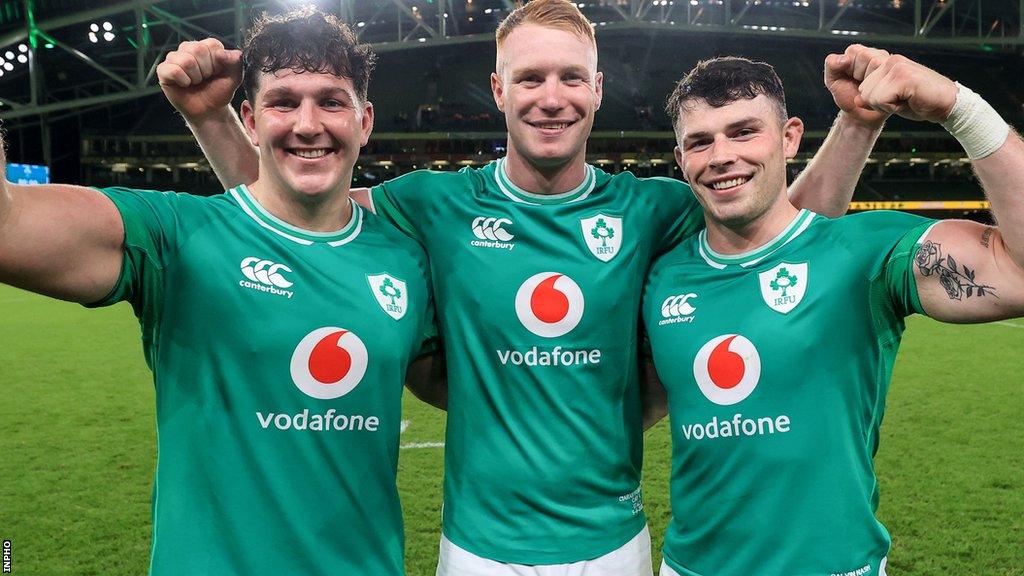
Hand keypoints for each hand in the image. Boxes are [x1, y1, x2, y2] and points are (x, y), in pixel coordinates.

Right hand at [157, 38, 242, 122]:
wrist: (208, 110)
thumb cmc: (219, 92)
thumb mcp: (234, 78)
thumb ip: (235, 62)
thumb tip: (226, 52)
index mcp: (205, 46)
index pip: (212, 44)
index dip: (217, 63)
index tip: (217, 73)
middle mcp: (188, 48)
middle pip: (198, 49)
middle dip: (206, 70)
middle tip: (205, 79)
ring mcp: (174, 58)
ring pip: (186, 61)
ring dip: (195, 77)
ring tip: (195, 82)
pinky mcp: (163, 70)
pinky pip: (174, 70)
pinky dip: (184, 81)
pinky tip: (185, 85)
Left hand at [824, 44, 891, 128]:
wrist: (862, 117)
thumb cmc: (848, 97)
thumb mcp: (834, 81)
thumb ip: (831, 65)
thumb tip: (844, 59)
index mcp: (862, 53)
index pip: (855, 51)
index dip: (851, 68)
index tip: (852, 78)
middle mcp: (878, 55)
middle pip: (870, 57)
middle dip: (861, 76)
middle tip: (861, 87)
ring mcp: (890, 66)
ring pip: (881, 66)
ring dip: (871, 84)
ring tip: (869, 91)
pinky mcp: (900, 77)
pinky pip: (891, 78)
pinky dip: (880, 90)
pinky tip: (879, 96)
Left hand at [830, 44, 957, 124]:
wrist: (947, 104)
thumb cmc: (918, 102)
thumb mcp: (889, 100)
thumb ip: (871, 98)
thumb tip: (857, 99)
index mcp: (885, 62)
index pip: (859, 79)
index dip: (869, 94)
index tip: (892, 95)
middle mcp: (889, 60)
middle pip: (862, 91)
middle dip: (878, 103)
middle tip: (900, 99)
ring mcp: (896, 66)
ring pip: (868, 96)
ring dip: (886, 106)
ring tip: (905, 99)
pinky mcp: (903, 76)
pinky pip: (879, 100)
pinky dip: (891, 108)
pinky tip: (908, 101)